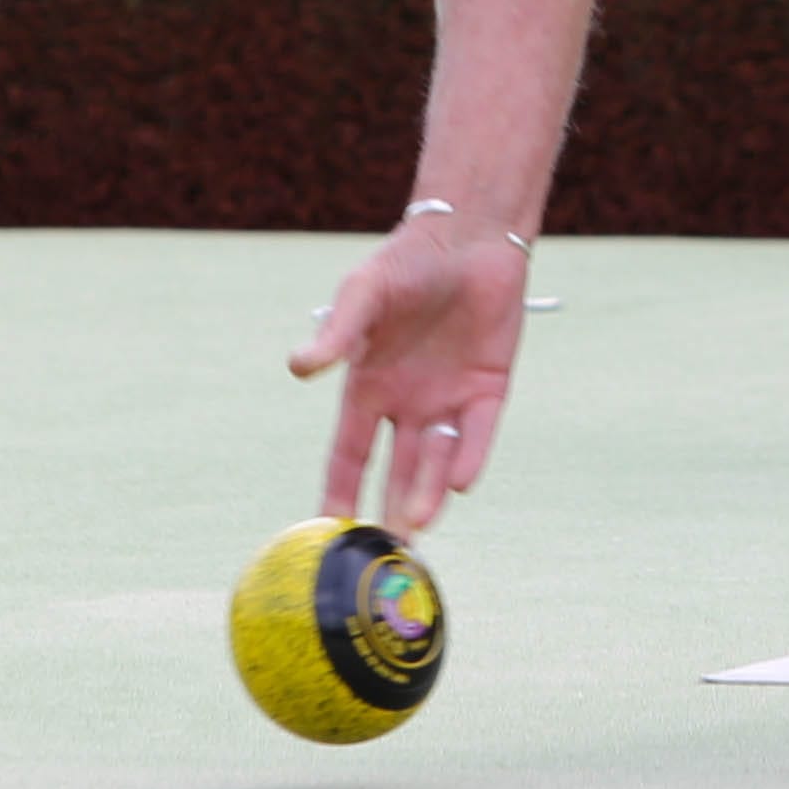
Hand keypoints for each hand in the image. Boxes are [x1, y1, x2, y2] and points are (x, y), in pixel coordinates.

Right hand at [288, 210, 526, 533]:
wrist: (469, 236)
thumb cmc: (406, 261)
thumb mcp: (364, 296)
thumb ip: (338, 334)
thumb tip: (299, 367)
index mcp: (369, 389)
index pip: (349, 455)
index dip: (339, 493)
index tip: (328, 534)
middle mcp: (408, 404)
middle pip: (396, 470)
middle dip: (390, 509)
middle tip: (384, 552)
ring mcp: (449, 399)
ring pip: (437, 460)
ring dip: (428, 491)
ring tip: (418, 524)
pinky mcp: (489, 388)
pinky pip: (479, 432)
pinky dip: (470, 456)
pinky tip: (461, 480)